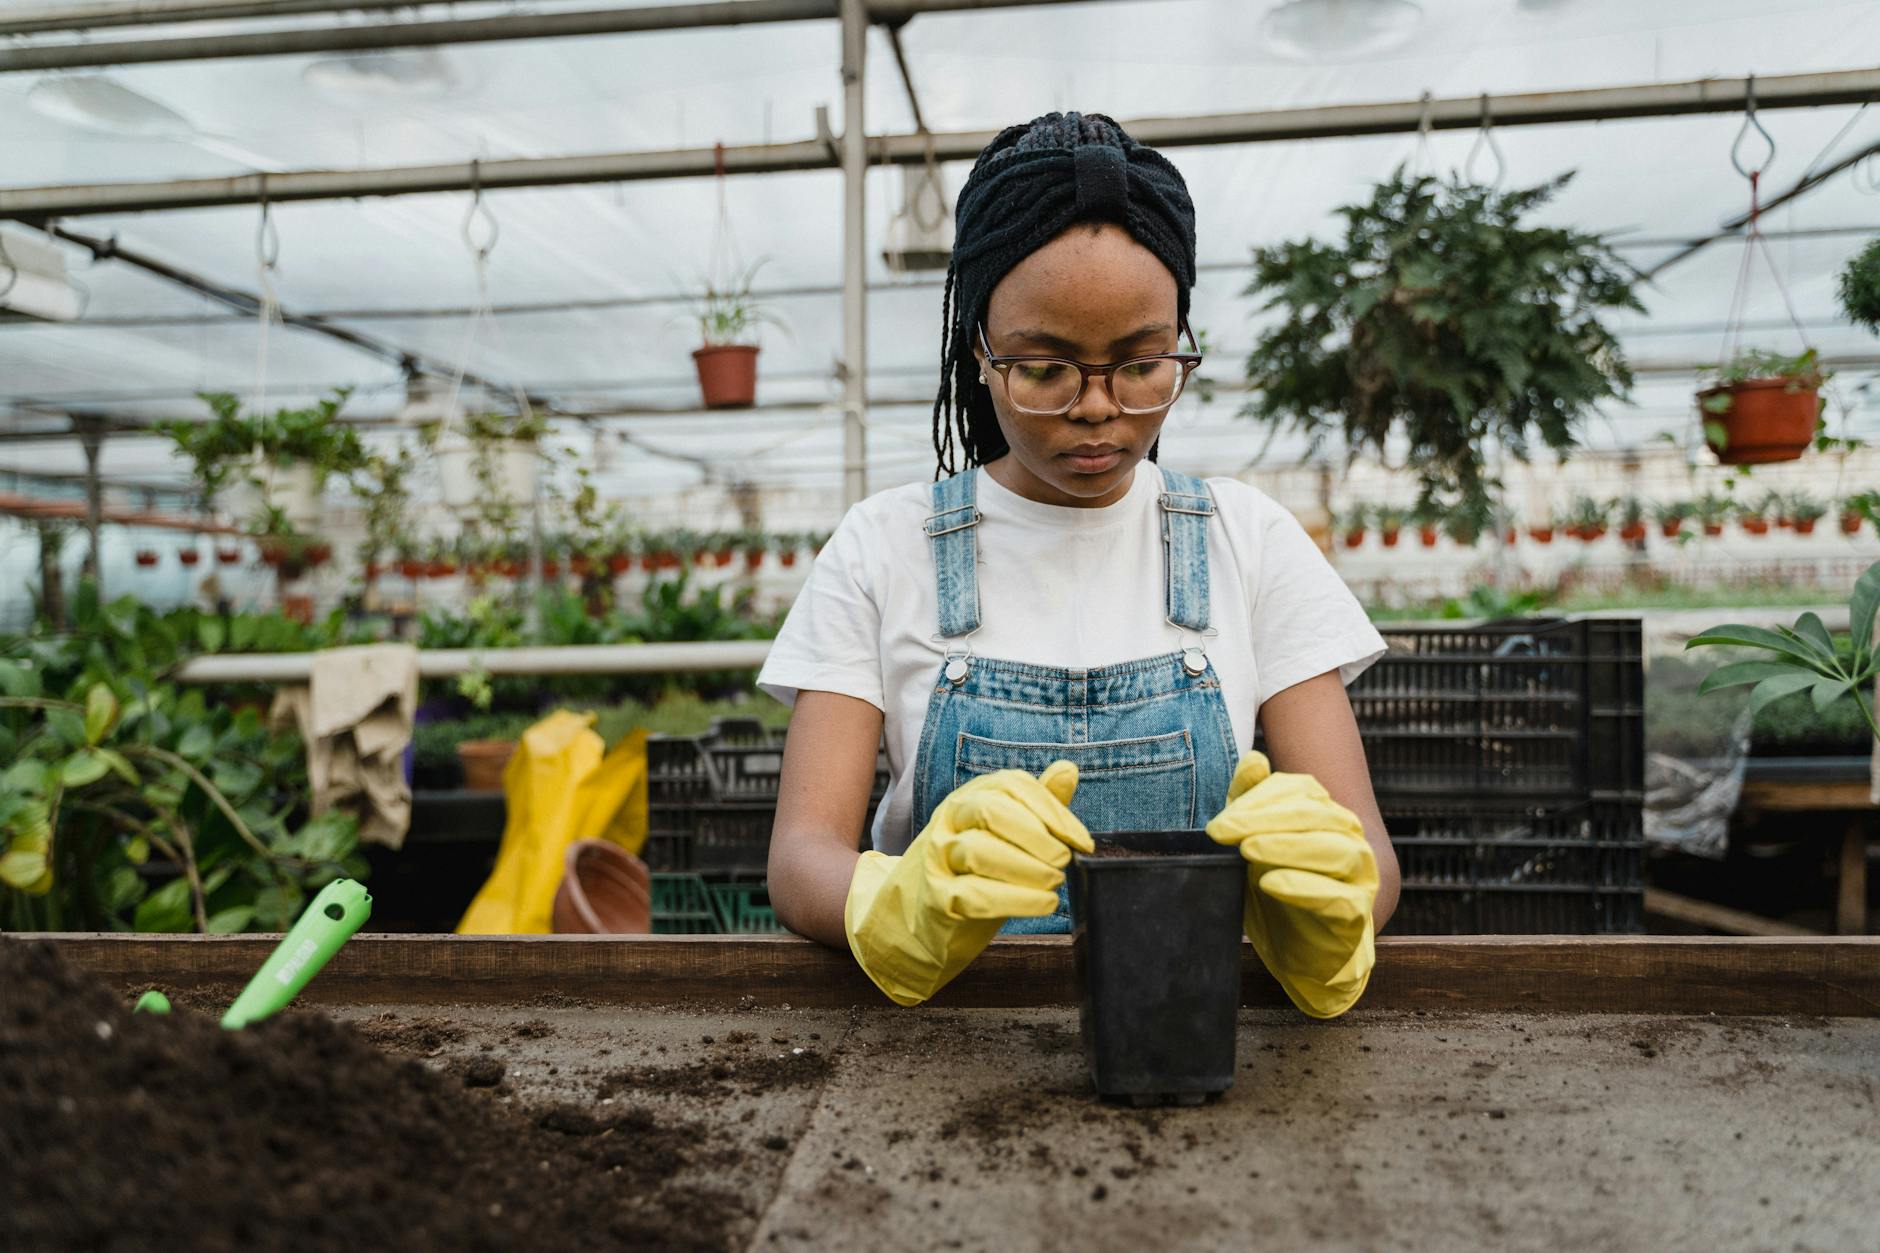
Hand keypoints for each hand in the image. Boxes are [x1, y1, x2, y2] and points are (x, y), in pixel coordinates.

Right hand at [844, 761, 1091, 1005]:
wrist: (914, 919)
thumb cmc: (971, 873)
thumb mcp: (1005, 833)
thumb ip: (1037, 804)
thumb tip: (1068, 769)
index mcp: (970, 798)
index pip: (1012, 786)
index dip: (1053, 811)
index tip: (1081, 841)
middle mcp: (950, 821)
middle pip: (991, 810)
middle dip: (1036, 835)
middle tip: (1063, 861)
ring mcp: (938, 859)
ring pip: (979, 851)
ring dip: (1027, 868)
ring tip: (1054, 883)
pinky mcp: (936, 899)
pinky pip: (973, 895)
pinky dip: (1015, 900)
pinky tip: (1042, 903)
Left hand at [1205, 751, 1376, 1018]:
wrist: (1302, 954)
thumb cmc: (1278, 892)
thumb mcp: (1253, 845)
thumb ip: (1251, 803)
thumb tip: (1254, 759)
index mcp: (1327, 814)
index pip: (1300, 791)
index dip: (1259, 799)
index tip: (1219, 821)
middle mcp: (1350, 838)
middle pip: (1315, 815)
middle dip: (1265, 819)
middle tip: (1222, 830)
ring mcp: (1359, 877)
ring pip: (1335, 851)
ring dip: (1287, 846)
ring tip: (1249, 849)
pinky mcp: (1357, 915)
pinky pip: (1339, 898)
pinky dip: (1304, 887)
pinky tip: (1272, 883)